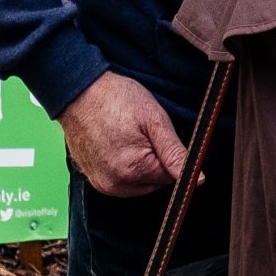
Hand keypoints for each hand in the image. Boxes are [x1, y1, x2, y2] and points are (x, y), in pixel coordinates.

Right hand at [57, 70, 187, 197]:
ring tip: (127, 136)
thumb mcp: (153, 118)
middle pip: (154, 181)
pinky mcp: (94, 179)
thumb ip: (175, 152)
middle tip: (141, 133)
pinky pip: (121, 179)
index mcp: (133, 170)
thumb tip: (197, 178)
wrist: (78, 91)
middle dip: (154, 159)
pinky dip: (125, 166)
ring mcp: (102, 184)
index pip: (171, 176)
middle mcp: (115, 184)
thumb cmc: (114, 98)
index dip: (169, 153)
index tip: (157, 134)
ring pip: (139, 182)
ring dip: (140, 164)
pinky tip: (117, 144)